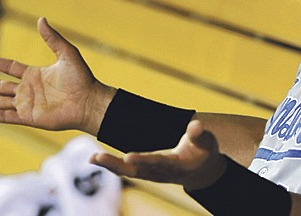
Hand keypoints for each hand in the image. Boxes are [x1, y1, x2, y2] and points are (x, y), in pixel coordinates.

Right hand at [0, 17, 115, 134]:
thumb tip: (41, 19)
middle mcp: (29, 90)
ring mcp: (28, 104)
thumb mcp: (67, 53)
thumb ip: (52, 38)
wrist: (89, 101)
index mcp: (35, 74)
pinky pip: (7, 116)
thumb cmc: (82, 78)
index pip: (10, 67)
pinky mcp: (29, 117)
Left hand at [91, 120, 226, 189]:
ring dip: (109, 165)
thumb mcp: (208, 143)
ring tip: (93, 157)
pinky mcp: (145, 172)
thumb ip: (200, 135)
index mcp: (177, 165)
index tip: (127, 156)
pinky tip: (95, 158)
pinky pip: (126, 170)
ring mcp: (152, 174)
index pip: (158, 163)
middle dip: (116, 165)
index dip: (144, 160)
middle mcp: (161, 173)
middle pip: (136, 171)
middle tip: (98, 157)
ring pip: (128, 172)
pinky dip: (110, 165)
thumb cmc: (205, 153)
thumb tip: (194, 125)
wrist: (202, 172)